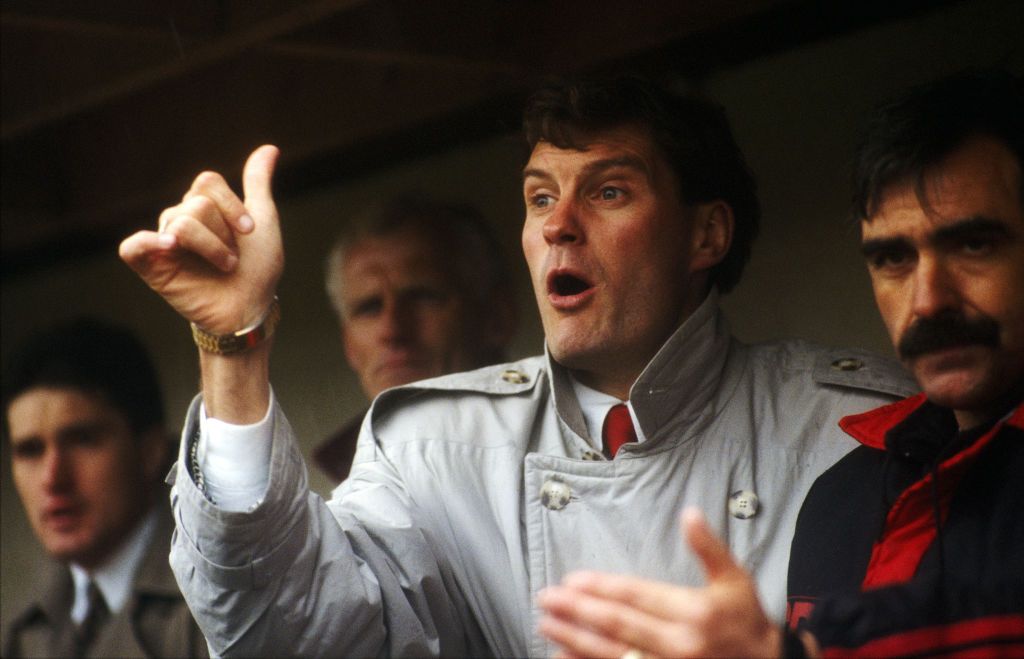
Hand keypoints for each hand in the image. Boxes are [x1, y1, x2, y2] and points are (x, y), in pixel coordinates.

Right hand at [119, 145, 282, 333]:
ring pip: (180, 223)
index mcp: (203, 205)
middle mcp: (180, 218)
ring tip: (223, 267)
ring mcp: (163, 241)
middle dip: (224, 235)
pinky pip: (133, 245)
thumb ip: (258, 184)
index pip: (207, 182)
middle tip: (232, 258)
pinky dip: (147, 243)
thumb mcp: (264, 220)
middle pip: (197, 205)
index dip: (231, 206)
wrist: (251, 307)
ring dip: (211, 248)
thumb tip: (269, 148)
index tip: (249, 231)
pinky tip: (169, 247)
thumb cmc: (258, 267)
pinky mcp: (150, 266)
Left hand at [537, 507, 782, 657]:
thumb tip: (689, 513)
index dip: (601, 588)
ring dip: (575, 639)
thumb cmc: (746, 621)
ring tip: (546, 625)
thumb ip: (709, 548)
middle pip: (618, 625)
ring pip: (613, 653)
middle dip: (577, 611)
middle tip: (546, 599)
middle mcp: (678, 644)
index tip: (571, 580)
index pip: (637, 596)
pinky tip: (565, 657)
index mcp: (693, 612)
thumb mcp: (735, 579)